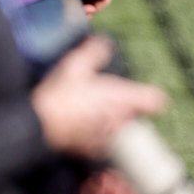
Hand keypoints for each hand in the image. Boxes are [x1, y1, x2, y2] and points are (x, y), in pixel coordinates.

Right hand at [31, 36, 164, 159]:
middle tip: (104, 97)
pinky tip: (79, 124)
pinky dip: (95, 134)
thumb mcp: (76, 64)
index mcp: (121, 98)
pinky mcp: (93, 151)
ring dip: (109, 120)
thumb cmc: (60, 94)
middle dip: (124, 107)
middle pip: (134, 114)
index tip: (139, 92)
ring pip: (118, 128)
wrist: (38, 125)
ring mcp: (107, 138)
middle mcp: (119, 120)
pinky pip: (102, 141)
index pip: (155, 100)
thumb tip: (105, 42)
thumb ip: (95, 51)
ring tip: (88, 110)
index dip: (148, 95)